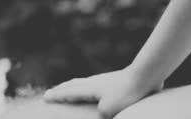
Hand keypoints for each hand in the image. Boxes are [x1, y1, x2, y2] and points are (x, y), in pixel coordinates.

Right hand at [42, 69, 163, 118]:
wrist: (146, 75)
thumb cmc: (125, 93)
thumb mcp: (107, 111)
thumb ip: (99, 115)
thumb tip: (102, 114)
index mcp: (89, 89)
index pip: (68, 93)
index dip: (57, 95)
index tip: (45, 96)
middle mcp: (95, 82)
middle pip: (75, 85)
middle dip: (63, 89)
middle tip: (53, 91)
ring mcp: (107, 80)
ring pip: (86, 83)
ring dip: (76, 86)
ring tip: (72, 88)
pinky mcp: (119, 81)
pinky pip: (98, 84)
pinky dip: (90, 87)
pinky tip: (98, 89)